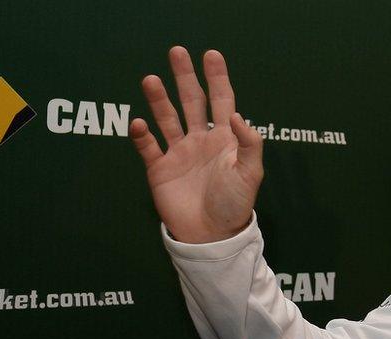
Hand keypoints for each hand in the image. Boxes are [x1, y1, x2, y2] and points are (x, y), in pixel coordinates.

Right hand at [130, 46, 263, 243]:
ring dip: (158, 99)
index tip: (211, 55)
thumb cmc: (235, 205)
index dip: (217, 78)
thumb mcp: (251, 173)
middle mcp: (200, 141)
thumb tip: (238, 115)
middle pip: (191, 101)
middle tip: (177, 52)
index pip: (222, 101)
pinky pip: (148, 147)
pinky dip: (142, 135)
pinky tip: (139, 123)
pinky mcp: (160, 169)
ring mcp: (179, 153)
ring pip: (167, 118)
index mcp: (225, 139)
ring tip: (150, 79)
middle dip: (185, 77)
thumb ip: (249, 143)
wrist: (211, 236)